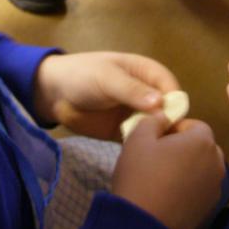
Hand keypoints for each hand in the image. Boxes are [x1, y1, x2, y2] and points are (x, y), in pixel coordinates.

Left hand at [33, 52, 178, 138]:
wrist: (54, 93)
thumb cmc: (83, 75)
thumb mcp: (107, 78)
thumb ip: (132, 90)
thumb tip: (161, 103)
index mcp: (147, 73)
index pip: (171, 87)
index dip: (174, 103)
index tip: (170, 120)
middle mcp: (147, 95)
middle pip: (169, 111)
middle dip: (170, 125)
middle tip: (164, 142)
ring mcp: (137, 114)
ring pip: (158, 128)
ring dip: (158, 139)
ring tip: (153, 152)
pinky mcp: (125, 131)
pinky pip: (141, 140)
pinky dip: (143, 147)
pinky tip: (140, 156)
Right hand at [112, 115, 224, 228]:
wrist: (143, 223)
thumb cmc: (141, 175)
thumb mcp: (138, 137)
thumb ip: (154, 119)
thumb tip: (164, 116)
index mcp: (202, 141)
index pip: (194, 125)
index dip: (175, 128)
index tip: (158, 138)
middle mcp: (217, 161)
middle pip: (202, 146)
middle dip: (184, 146)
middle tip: (160, 155)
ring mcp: (216, 186)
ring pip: (203, 166)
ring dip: (188, 165)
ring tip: (164, 175)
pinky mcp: (210, 206)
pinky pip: (201, 186)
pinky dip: (190, 184)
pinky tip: (170, 192)